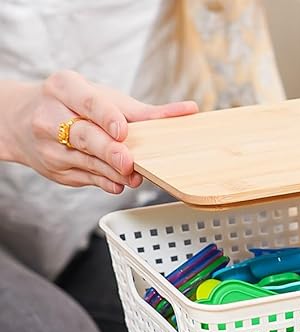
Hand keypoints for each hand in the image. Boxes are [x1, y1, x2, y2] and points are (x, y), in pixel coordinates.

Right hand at [4, 70, 197, 193]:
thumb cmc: (70, 104)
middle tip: (129, 162)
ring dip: (114, 172)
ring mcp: (51, 147)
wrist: (21, 120)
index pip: (88, 102)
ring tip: (133, 175)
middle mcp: (51, 116)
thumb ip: (139, 109)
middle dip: (109, 151)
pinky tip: (118, 182)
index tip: (122, 130)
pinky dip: (106, 182)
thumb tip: (186, 112)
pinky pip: (87, 180)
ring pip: (88, 163)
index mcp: (63, 88)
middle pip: (86, 137)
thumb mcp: (98, 95)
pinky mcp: (56, 171)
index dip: (107, 117)